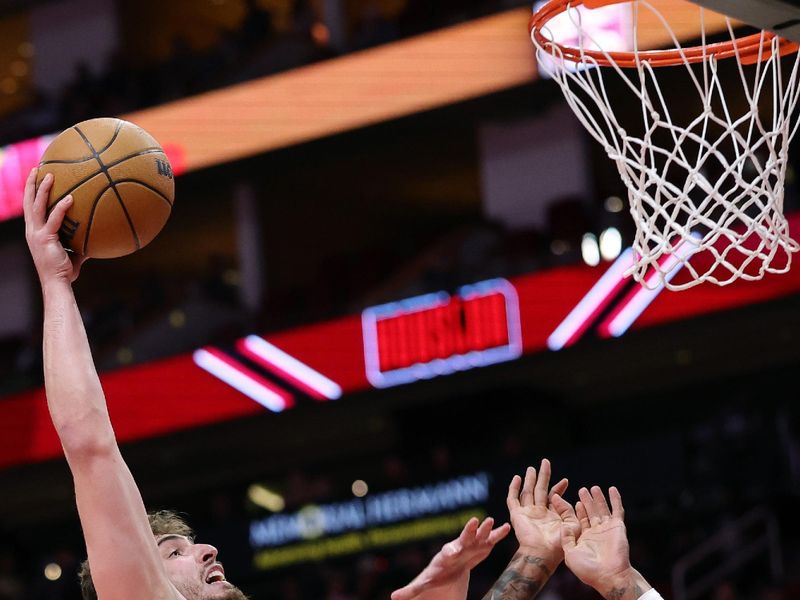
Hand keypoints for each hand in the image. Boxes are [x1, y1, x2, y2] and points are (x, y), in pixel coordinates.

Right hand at [23, 169, 86, 284]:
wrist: (57, 283)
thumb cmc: (65, 271)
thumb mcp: (74, 253)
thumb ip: (82, 243)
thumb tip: (98, 237)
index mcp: (35, 231)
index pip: (31, 207)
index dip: (32, 192)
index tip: (37, 177)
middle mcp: (32, 230)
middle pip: (28, 201)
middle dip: (31, 183)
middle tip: (37, 167)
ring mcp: (36, 234)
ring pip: (36, 206)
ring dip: (42, 189)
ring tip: (49, 174)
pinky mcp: (44, 238)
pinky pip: (54, 219)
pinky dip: (61, 208)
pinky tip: (71, 198)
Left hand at [391, 516, 510, 599]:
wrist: (448, 572)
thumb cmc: (436, 578)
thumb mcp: (424, 584)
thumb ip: (411, 590)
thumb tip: (393, 598)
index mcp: (444, 558)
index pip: (447, 553)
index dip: (450, 552)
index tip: (453, 551)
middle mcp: (457, 549)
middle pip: (462, 539)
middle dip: (467, 531)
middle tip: (474, 521)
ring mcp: (469, 547)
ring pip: (476, 537)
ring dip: (483, 530)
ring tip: (490, 520)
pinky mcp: (479, 549)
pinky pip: (489, 541)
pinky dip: (497, 534)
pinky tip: (506, 527)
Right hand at [507, 459, 568, 560]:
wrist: (542, 554)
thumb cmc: (559, 544)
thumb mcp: (572, 525)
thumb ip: (567, 509)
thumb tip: (556, 496)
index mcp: (552, 516)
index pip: (554, 497)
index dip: (559, 488)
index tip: (565, 481)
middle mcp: (539, 513)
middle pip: (540, 489)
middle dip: (543, 476)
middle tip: (545, 462)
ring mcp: (527, 513)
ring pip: (527, 492)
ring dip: (529, 479)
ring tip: (531, 468)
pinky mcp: (516, 515)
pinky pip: (513, 499)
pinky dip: (513, 488)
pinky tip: (517, 478)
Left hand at [552, 486, 650, 598]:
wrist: (608, 576)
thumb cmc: (588, 570)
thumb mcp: (570, 553)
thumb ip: (566, 537)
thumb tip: (562, 523)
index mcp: (584, 538)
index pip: (579, 520)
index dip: (574, 510)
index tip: (567, 499)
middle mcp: (596, 532)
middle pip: (590, 512)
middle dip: (586, 501)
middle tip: (582, 490)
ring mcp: (607, 529)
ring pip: (602, 509)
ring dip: (598, 499)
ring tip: (593, 488)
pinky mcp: (618, 527)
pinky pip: (617, 510)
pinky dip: (615, 499)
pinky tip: (612, 489)